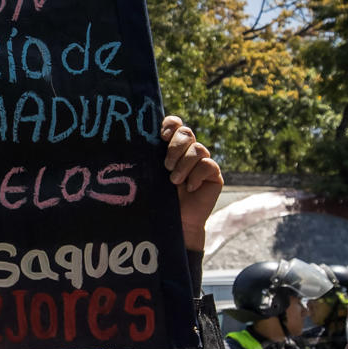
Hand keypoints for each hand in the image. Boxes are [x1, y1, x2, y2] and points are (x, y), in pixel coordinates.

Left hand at [160, 115, 222, 253]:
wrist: (175, 224)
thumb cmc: (157, 200)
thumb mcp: (150, 176)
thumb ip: (148, 159)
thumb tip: (134, 141)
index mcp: (170, 147)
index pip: (174, 124)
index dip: (170, 124)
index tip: (161, 136)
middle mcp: (187, 151)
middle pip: (186, 132)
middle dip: (175, 147)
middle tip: (166, 166)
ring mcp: (202, 162)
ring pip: (197, 149)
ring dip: (184, 165)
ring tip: (174, 182)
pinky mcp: (213, 174)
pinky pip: (208, 165)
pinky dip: (197, 176)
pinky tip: (190, 188)